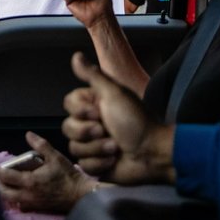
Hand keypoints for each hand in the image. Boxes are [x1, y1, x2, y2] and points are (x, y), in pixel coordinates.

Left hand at [0, 132, 96, 212]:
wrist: (79, 195)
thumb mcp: (55, 157)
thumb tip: (28, 134)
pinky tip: (21, 188)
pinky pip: (20, 203)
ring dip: (6, 189)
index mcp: (29, 181)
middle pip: (3, 191)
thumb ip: (41, 145)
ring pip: (10, 198)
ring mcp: (31, 202)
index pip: (4, 175)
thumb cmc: (68, 176)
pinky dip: (16, 196)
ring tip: (9, 179)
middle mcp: (27, 194)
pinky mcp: (36, 207)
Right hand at [62, 53, 174, 184]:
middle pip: (68, 127)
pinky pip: (83, 164)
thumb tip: (76, 55)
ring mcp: (92, 144)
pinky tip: (113, 160)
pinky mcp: (95, 164)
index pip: (69, 104)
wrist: (152, 153)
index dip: (79, 111)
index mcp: (93, 104)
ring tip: (115, 148)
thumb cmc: (136, 121)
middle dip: (87, 132)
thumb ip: (93, 75)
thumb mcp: (115, 94)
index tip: (97, 112)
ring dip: (97, 149)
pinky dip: (100, 163)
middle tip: (106, 131)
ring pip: (74, 147)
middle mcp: (90, 123)